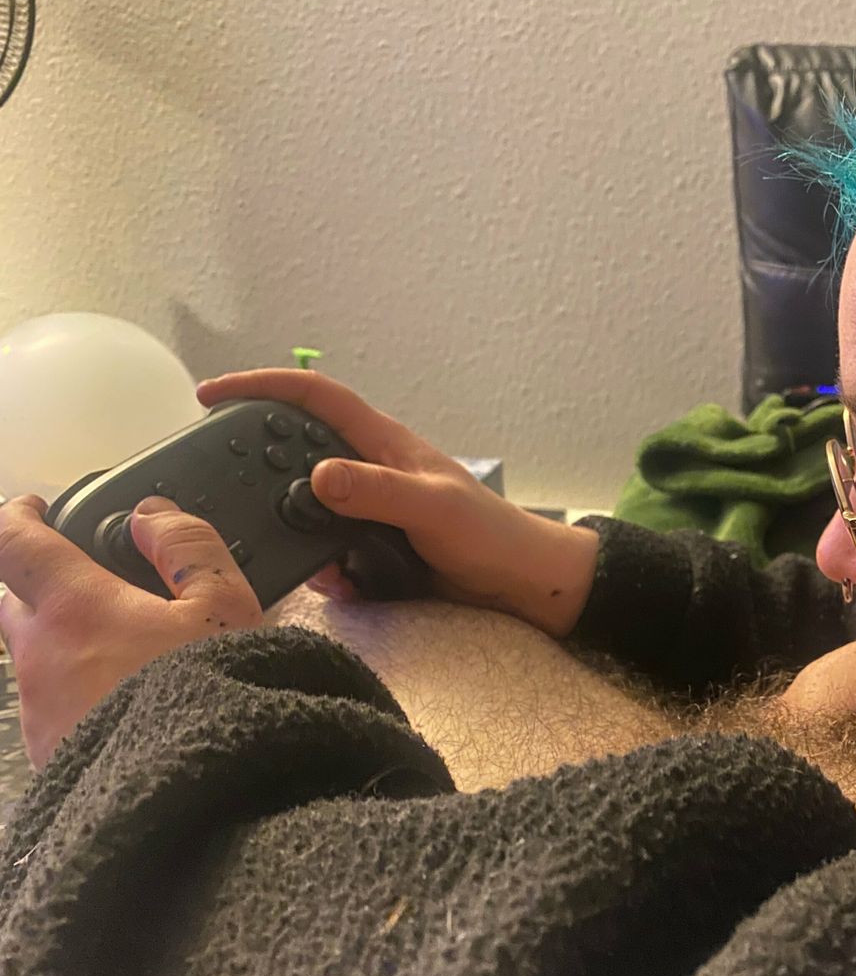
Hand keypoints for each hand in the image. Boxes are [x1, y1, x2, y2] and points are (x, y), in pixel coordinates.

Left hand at [0, 494, 262, 769]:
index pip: (14, 542)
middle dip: (35, 585)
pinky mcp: (49, 759)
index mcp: (75, 608)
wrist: (199, 807)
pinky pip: (53, 710)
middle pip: (9, 603)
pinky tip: (126, 708)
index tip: (38, 509)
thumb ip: (190, 550)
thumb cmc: (215, 699)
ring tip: (124, 658)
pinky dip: (78, 695)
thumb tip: (153, 514)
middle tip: (83, 584)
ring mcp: (39, 713)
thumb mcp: (227, 610)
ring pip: (34, 660)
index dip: (20, 516)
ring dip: (64, 647)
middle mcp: (39, 657)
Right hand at [194, 368, 599, 635]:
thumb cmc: (491, 534)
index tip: (210, 395)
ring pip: (308, 517)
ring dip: (299, 539)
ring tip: (307, 561)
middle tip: (235, 502)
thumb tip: (318, 477)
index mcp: (384, 445)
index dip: (262, 388)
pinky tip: (343, 586)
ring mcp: (370, 514)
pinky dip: (329, 574)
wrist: (525, 587)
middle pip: (297, 460)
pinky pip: (331, 559)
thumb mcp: (434, 507)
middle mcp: (370, 473)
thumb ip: (377, 491)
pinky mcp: (374, 552)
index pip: (314, 399)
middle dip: (266, 479)